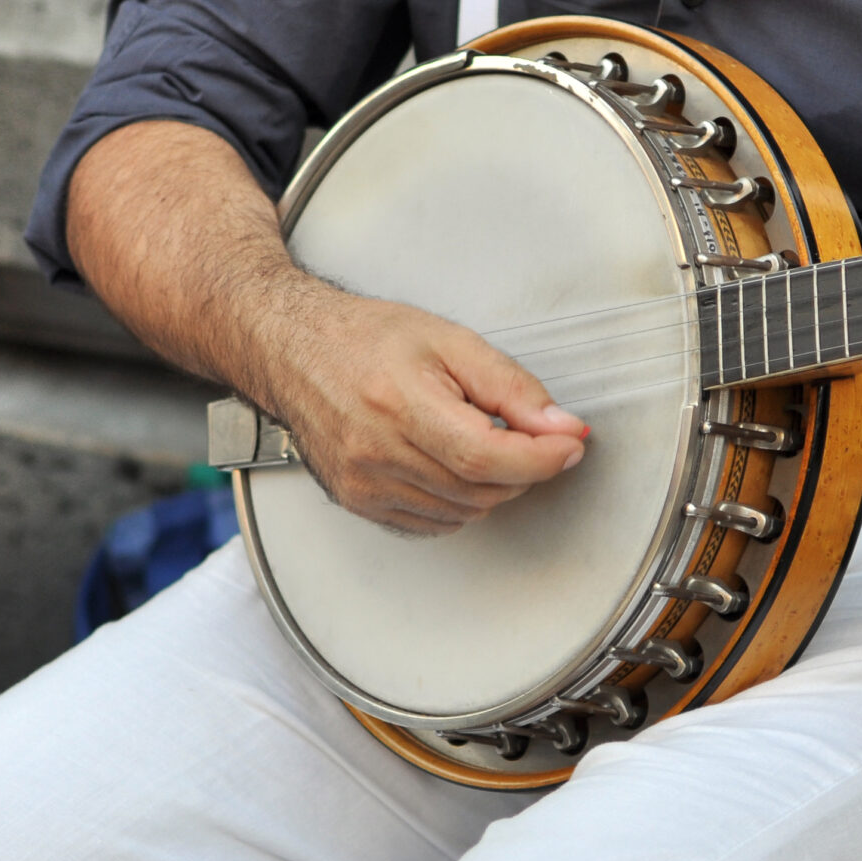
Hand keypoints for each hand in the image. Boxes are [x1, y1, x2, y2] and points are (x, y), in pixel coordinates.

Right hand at [253, 289, 589, 536]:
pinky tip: (450, 463)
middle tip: (530, 433)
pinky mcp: (358, 502)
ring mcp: (363, 484)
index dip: (540, 458)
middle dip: (522, 468)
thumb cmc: (364, 338)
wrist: (292, 350)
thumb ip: (512, 387)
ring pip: (464, 511)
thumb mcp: (450, 341)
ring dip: (492, 485)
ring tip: (478, 437)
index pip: (485, 456)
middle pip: (480, 489)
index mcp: (398, 402)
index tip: (569, 446)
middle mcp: (375, 451)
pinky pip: (435, 522)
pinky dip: (460, 501)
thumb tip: (563, 428)